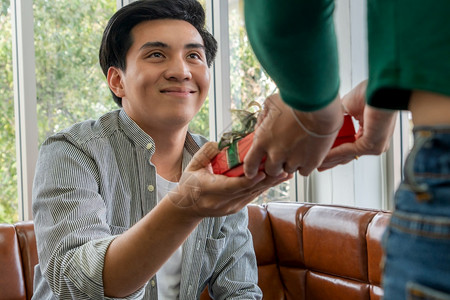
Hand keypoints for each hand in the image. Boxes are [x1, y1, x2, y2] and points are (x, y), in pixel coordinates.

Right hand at [169, 142, 291, 217]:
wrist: (187, 207)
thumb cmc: (189, 182)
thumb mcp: (193, 164)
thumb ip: (207, 152)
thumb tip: (223, 143)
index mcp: (209, 189)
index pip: (232, 186)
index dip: (250, 180)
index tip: (263, 172)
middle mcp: (221, 201)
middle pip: (248, 190)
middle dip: (268, 179)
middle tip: (284, 169)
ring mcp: (230, 207)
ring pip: (254, 194)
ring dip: (271, 183)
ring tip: (286, 173)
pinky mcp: (236, 208)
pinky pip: (252, 195)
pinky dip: (264, 186)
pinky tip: (276, 179)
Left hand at [243, 93, 342, 176]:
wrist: (317, 104)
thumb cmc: (295, 100)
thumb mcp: (271, 103)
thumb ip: (263, 117)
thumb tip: (261, 124)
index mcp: (262, 140)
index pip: (250, 164)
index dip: (251, 170)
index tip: (252, 172)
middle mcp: (276, 153)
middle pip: (271, 170)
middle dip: (274, 165)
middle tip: (282, 155)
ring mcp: (294, 159)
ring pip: (288, 170)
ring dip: (291, 163)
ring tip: (298, 149)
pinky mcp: (310, 162)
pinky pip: (304, 171)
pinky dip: (305, 165)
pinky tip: (307, 154)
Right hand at [318, 80, 397, 170]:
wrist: (380, 89)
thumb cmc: (370, 93)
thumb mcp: (347, 106)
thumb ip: (337, 117)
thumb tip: (326, 121)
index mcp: (372, 133)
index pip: (352, 147)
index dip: (336, 152)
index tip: (323, 155)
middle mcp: (376, 142)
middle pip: (349, 155)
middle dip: (332, 161)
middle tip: (318, 165)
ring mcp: (375, 146)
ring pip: (347, 155)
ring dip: (330, 159)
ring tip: (317, 162)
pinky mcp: (372, 145)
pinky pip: (348, 151)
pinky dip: (334, 153)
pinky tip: (323, 156)